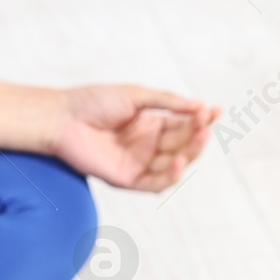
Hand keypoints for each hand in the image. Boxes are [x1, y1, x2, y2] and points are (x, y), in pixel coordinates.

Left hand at [48, 84, 219, 191]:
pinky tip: (179, 163)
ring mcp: (138, 163)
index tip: (215, 111)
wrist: (64, 118)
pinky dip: (169, 177)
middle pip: (182, 144)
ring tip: (199, 138)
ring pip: (173, 164)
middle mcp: (147, 145)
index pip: (184, 124)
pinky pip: (153, 183)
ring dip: (189, 153)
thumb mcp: (136, 96)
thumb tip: (199, 105)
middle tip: (206, 124)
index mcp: (152, 124)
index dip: (201, 119)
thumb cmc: (94, 102)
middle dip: (197, 134)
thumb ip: (166, 102)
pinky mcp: (126, 179)